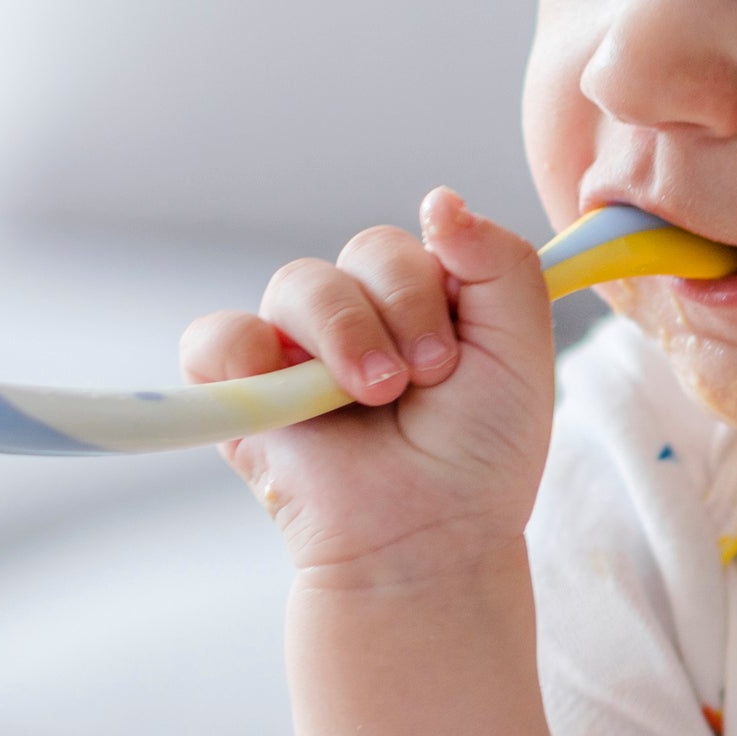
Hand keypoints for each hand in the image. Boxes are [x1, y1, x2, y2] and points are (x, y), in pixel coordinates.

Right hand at [182, 190, 556, 590]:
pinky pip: (215, 337)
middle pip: (363, 251)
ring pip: (298, 282)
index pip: (417, 241)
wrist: (429, 537)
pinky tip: (284, 390)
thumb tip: (438, 198)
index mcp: (420, 302)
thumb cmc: (478, 455)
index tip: (455, 356)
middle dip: (401, 309)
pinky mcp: (239, 389)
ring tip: (372, 395)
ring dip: (343, 334)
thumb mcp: (521, 350)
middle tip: (423, 378)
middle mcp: (357, 316)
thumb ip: (501, 263)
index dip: (434, 283)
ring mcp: (295, 350)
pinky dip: (242, 352)